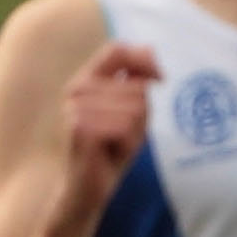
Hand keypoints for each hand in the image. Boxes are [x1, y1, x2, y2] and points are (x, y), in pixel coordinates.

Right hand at [64, 43, 160, 207]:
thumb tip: (151, 49)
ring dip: (135, 133)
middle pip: (137, 88)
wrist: (88, 187)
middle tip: (123, 135)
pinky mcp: (79, 127)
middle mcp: (77, 89)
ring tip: (117, 143)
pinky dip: (127, 144)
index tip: (161, 79)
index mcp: (87, 80)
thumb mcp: (131, 112)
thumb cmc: (112, 149)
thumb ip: (137, 81)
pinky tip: (112, 152)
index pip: (117, 50)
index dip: (145, 60)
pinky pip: (125, 126)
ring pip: (134, 109)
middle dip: (142, 117)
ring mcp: (75, 107)